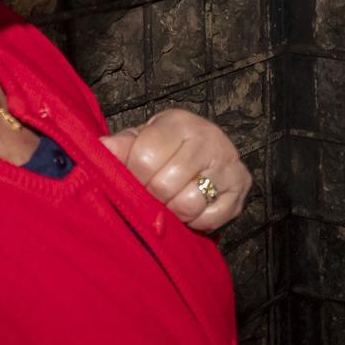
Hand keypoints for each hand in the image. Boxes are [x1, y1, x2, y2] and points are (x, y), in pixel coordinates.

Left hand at [98, 109, 251, 232]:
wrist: (208, 148)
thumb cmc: (167, 146)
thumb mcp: (143, 139)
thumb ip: (122, 146)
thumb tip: (102, 148)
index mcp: (179, 123)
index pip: (146, 158)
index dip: (133, 177)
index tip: (132, 181)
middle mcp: (208, 139)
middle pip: (165, 185)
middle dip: (152, 198)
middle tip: (150, 198)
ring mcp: (228, 163)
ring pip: (189, 204)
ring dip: (173, 212)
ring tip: (169, 204)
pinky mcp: (241, 186)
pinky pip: (211, 218)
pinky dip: (196, 222)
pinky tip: (191, 211)